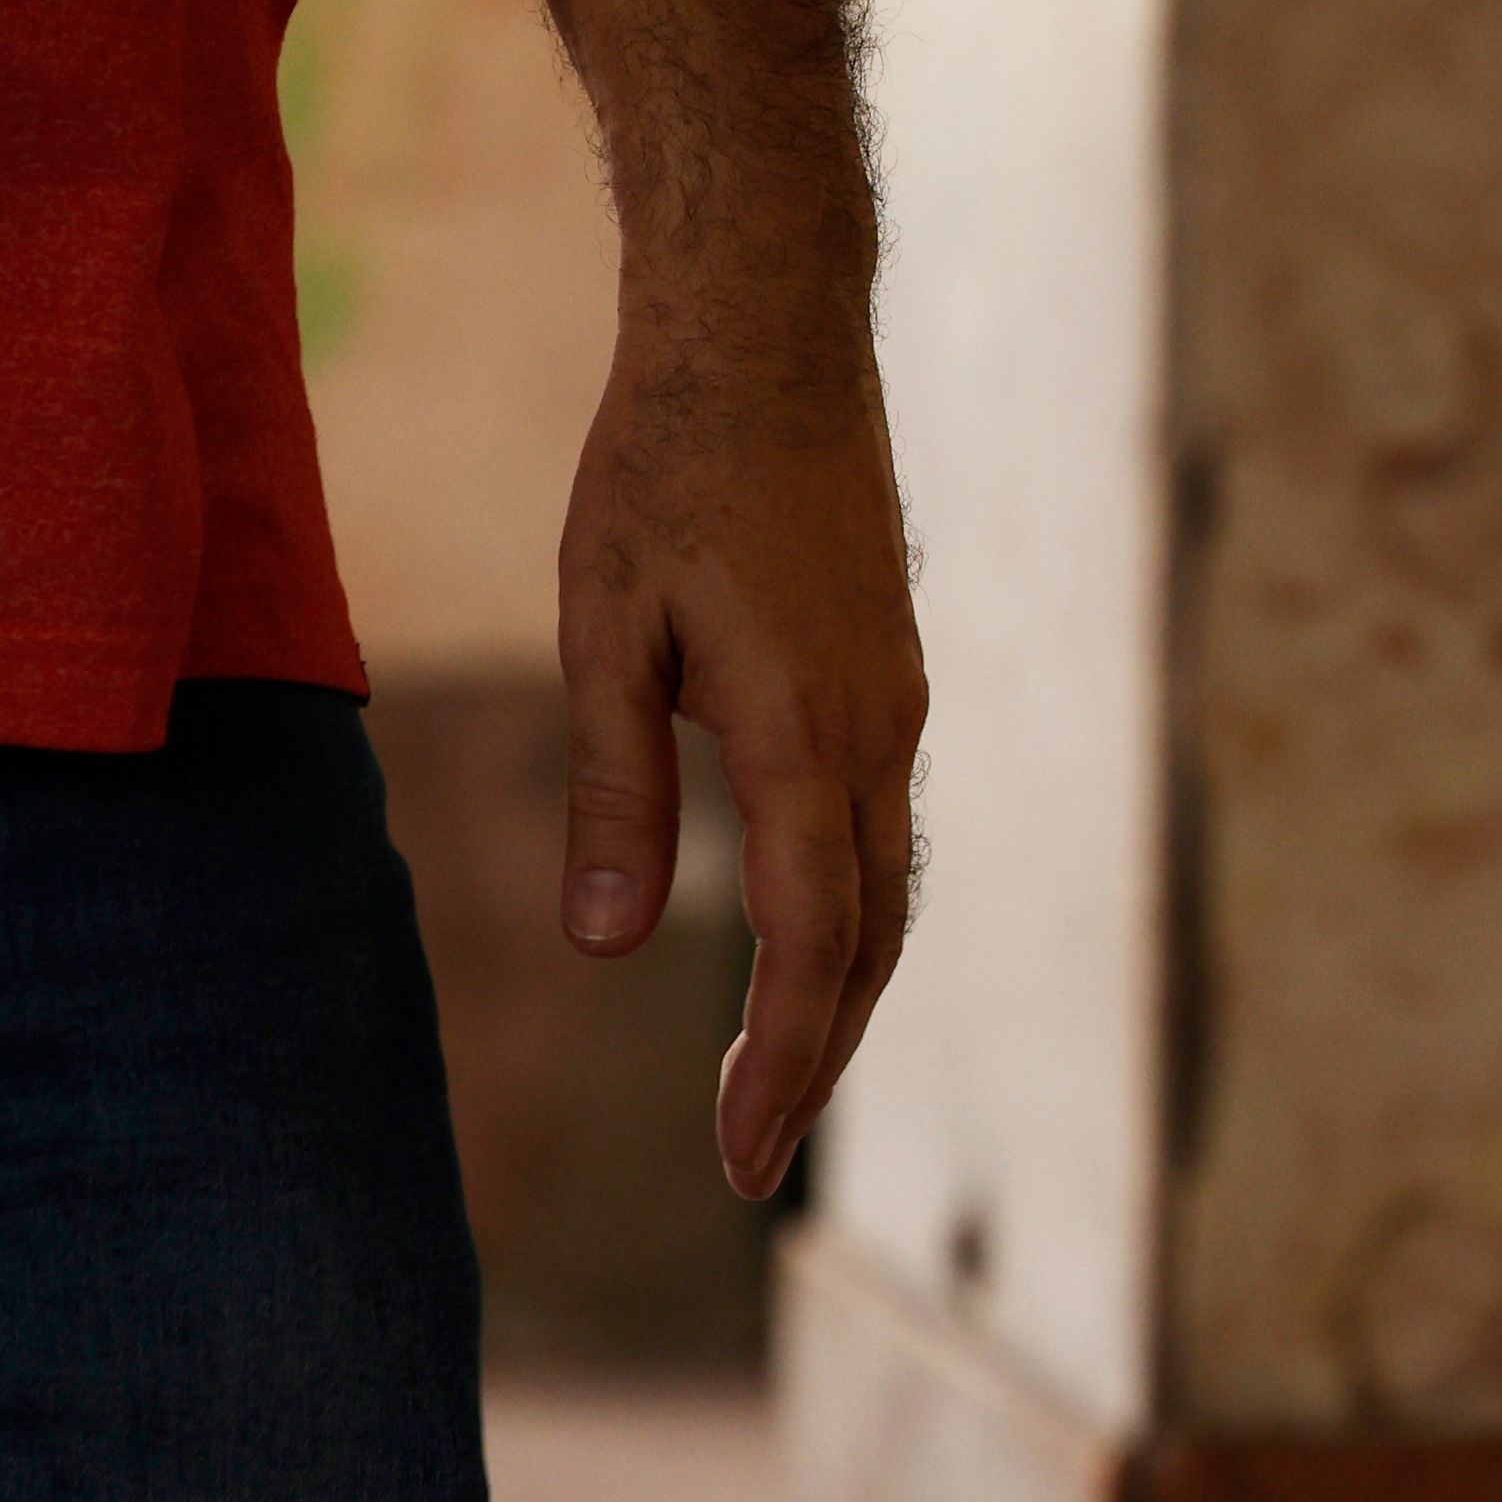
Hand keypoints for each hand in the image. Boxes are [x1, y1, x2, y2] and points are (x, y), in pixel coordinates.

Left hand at [552, 328, 926, 1199]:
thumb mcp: (605, 634)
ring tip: (765, 1086)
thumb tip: (611, 944)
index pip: (811, 944)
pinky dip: (846, 920)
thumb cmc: (664, 473)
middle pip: (866, 942)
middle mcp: (877, 732)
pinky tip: (801, 957)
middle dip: (811, 1060)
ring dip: (834, 999)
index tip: (741, 1157)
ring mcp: (896, 705)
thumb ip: (613, 790)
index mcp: (802, 731)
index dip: (780, 1062)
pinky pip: (879, 833)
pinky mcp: (888, 681)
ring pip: (885, 892)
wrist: (770, 339)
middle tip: (746, 1162)